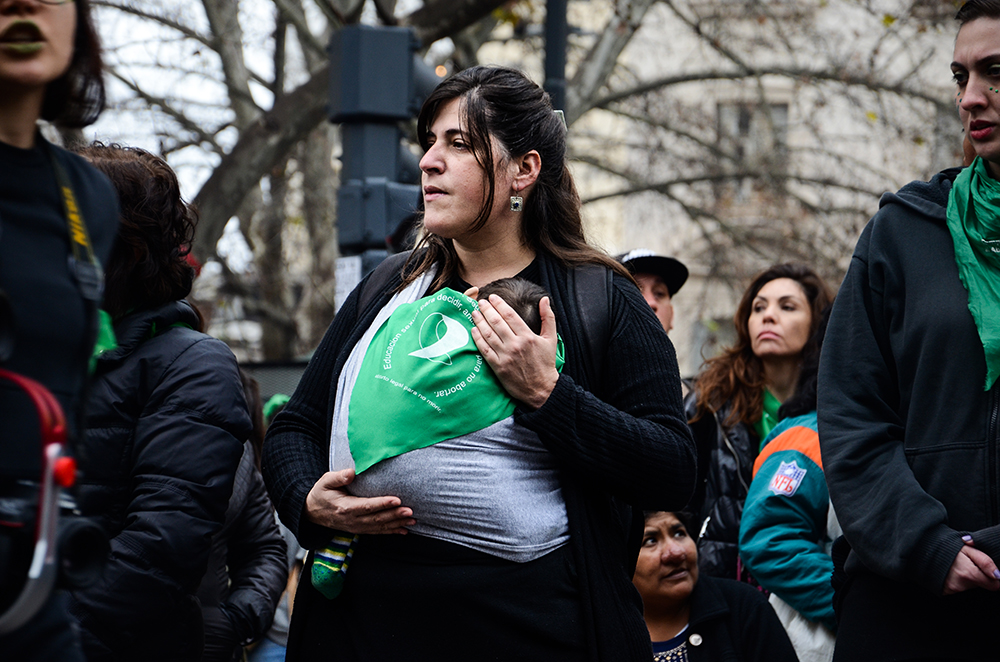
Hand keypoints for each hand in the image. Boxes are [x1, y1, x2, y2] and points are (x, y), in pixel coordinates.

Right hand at [304, 469, 414, 533]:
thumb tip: (351, 472)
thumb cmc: (321, 493)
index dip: (382, 504)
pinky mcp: (359, 529)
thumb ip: (338, 477)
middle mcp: (352, 520)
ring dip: (397, 524)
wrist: (311, 512)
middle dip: (395, 515)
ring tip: (412, 521)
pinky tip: (404, 530)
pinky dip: (391, 531)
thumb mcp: (325, 481)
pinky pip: (377, 532)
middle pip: (376, 518)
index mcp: (345, 507)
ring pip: (379, 526)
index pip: (367, 506)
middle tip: (410, 511)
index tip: (396, 500)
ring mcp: (356, 527)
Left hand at [471, 293, 558, 409]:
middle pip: (497, 322)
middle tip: (480, 302)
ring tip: (474, 313)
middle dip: (486, 309)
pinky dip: (478, 339)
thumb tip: (544, 299)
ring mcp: (505, 356)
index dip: (499, 304)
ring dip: (480, 321)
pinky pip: (485, 349)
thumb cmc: (546, 363)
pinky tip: (474, 330)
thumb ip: (548, 317)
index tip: (492, 297)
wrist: (541, 389)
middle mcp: (515, 345)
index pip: (510, 315)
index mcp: (528, 336)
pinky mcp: (498, 367)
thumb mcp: (551, 339)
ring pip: (489, 334)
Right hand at [943, 537, 999, 593]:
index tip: (987, 570)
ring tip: (958, 566)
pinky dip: (958, 581)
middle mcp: (961, 585)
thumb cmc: (947, 546)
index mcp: (970, 574)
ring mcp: (953, 589)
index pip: (994, 585)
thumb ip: (986, 562)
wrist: (923, 548)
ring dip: (968, 578)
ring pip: (970, 587)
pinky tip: (951, 572)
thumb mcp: (968, 549)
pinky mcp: (945, 591)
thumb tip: (998, 575)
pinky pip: (959, 589)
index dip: (993, 577)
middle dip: (979, 576)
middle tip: (968, 564)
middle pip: (981, 586)